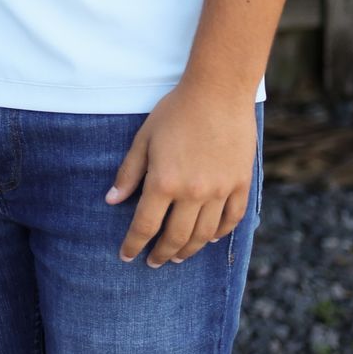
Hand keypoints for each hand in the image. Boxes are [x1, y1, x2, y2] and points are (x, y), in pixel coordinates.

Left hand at [107, 80, 257, 266]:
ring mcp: (220, 190)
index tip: (127, 256)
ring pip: (204, 235)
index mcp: (164, 182)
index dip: (133, 245)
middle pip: (175, 237)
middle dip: (162, 254)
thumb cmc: (176, 111)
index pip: (145, 226)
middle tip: (154, 262)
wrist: (219, 91)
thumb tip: (112, 201)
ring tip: (179, 256)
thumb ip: (129, 173)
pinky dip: (220, 233)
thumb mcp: (144, 138)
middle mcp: (193, 192)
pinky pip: (231, 219)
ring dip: (189, 250)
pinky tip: (211, 238)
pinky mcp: (240, 183)